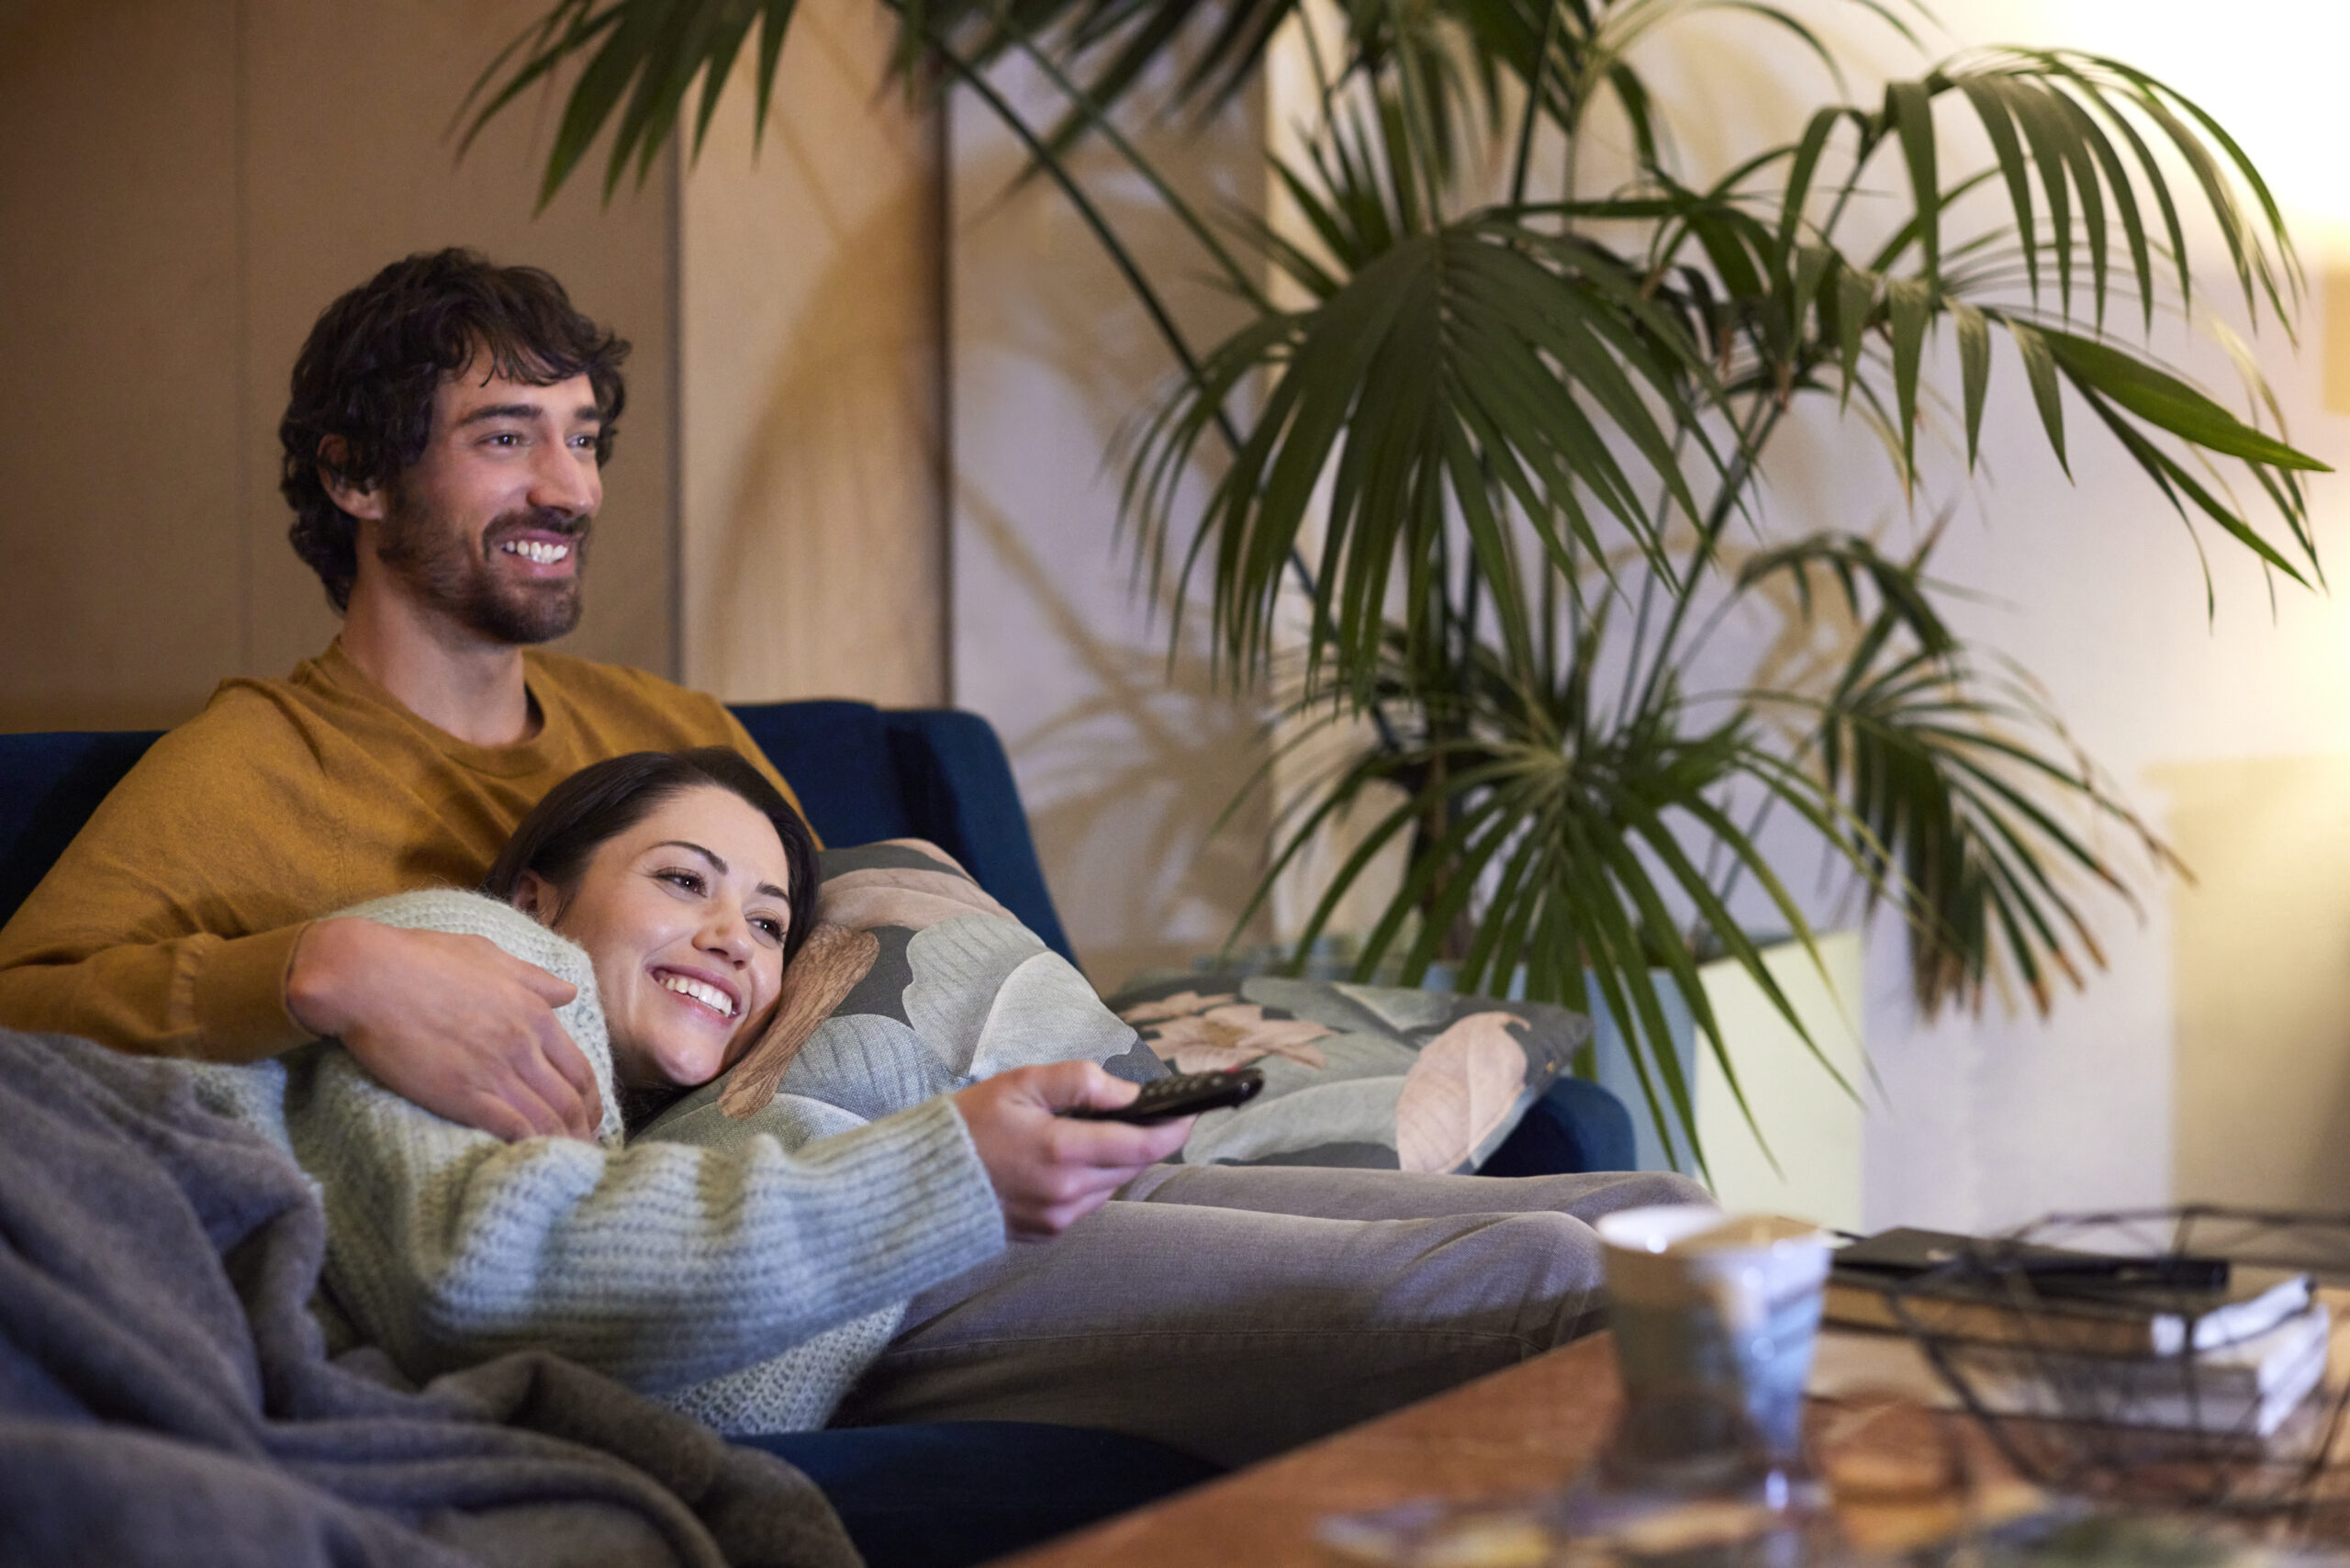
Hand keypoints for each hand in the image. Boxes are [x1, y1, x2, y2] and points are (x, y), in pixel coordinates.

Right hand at [286, 917, 603, 1140]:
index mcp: (535, 1012)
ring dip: (562, 1146)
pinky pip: (513, 1130)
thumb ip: (532, 978)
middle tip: (583, 1151)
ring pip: (548, 1120)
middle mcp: (524, 1044)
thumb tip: (569, 992)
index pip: (580, 1069)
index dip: (590, 1101)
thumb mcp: (487, 956)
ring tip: (565, 1165)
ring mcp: (496, 1071)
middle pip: (570, 1101)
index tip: (588, 1119)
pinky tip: (532, 1161)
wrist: (366, 976)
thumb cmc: (419, 958)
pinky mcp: (463, 1095)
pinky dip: (531, 1149)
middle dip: (582, 1131)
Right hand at [951, 1063, 1192, 1239]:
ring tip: (1098, 1132)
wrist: (920, 1181)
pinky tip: (1068, 1159)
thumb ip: (1080, 1081)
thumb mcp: (1021, 1082)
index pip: (1143, 1144)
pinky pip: (1087, 1204)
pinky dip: (1090, 1180)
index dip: (1174, 1128)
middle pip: (1133, 1166)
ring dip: (1115, 1160)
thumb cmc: (968, 1123)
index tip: (1188, 1111)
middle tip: (1144, 1113)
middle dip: (1145, 1139)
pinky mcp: (1046, 1233)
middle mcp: (1066, 1193)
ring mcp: (1056, 1219)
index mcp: (1062, 1151)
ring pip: (1112, 1186)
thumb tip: (1130, 1092)